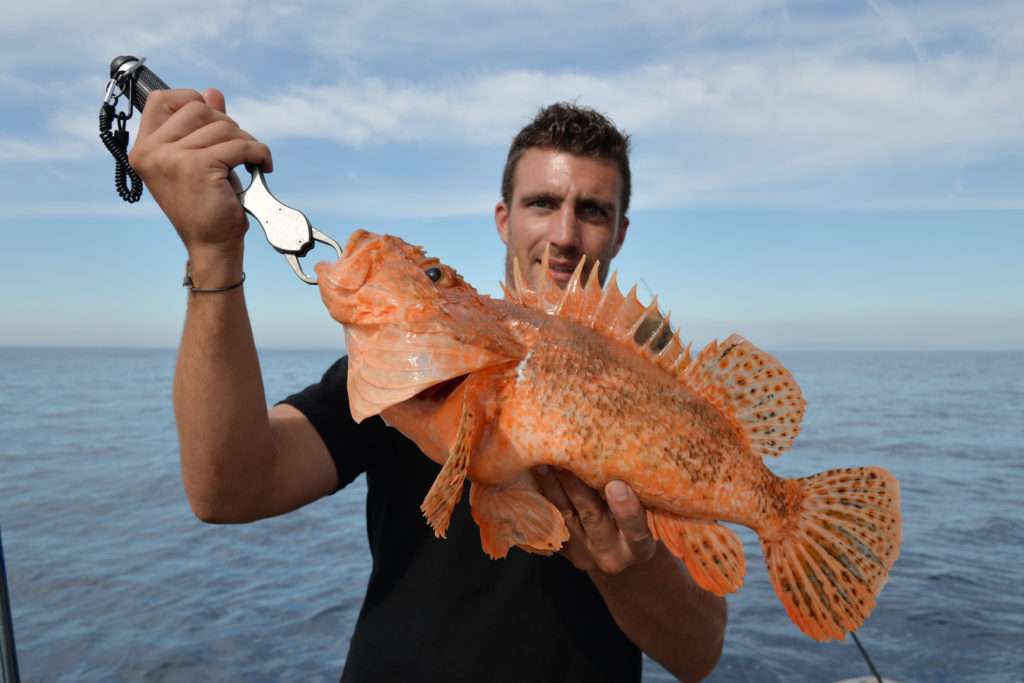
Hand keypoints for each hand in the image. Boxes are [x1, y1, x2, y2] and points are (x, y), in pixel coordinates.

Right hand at [128, 88, 272, 259]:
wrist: (212, 244)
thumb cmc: (206, 205)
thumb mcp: (200, 160)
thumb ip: (202, 127)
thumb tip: (213, 93)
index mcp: (144, 148)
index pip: (160, 99)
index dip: (190, 99)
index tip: (213, 119)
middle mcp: (151, 151)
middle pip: (197, 109)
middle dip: (227, 124)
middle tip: (238, 148)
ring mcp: (171, 158)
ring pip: (222, 126)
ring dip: (246, 141)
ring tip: (250, 161)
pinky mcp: (197, 166)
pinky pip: (239, 145)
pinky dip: (259, 153)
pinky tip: (263, 166)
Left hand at [534, 467, 656, 574]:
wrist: (620, 555)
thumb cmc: (639, 524)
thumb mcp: (649, 517)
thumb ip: (640, 495)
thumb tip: (628, 451)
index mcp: (639, 549)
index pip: (636, 532)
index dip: (626, 511)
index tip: (616, 485)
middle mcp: (611, 555)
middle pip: (592, 518)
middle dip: (577, 488)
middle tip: (564, 460)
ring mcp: (584, 554)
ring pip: (565, 516)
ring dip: (553, 488)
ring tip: (543, 463)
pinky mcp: (563, 551)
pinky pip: (551, 521)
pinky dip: (544, 497)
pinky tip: (536, 476)